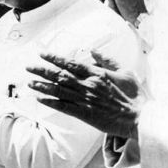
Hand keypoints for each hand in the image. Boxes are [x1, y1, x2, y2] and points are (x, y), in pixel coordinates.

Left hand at [26, 50, 142, 138]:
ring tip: (29, 83)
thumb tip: (93, 50)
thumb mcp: (124, 71)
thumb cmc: (134, 95)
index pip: (70, 63)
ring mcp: (84, 100)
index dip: (54, 58)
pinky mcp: (84, 114)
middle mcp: (87, 85)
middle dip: (42, 71)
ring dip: (42, 86)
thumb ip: (107, 60)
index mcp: (96, 73)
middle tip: (29, 67)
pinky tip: (39, 99)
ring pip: (58, 90)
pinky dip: (50, 102)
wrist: (139, 117)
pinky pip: (63, 107)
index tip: (42, 54)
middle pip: (59, 75)